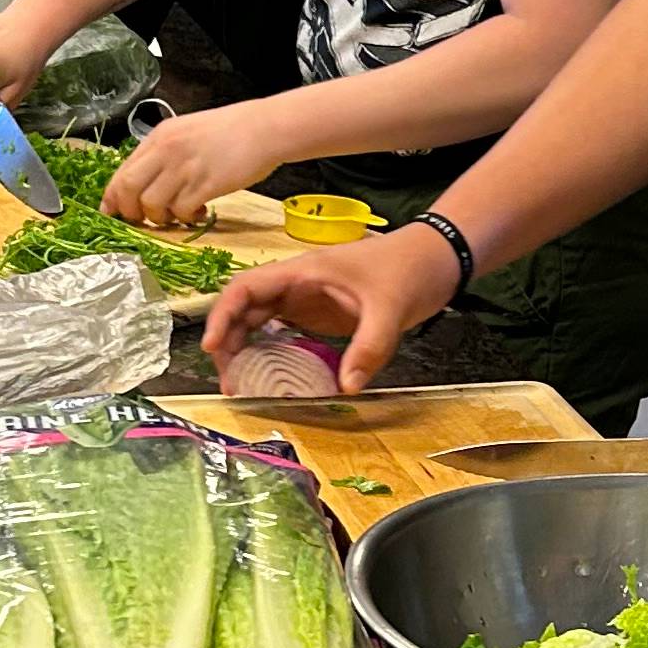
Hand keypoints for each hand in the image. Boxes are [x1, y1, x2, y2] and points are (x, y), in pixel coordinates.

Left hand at [105, 100, 296, 228]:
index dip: (113, 198)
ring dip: (160, 218)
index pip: (121, 172)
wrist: (265, 128)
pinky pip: (181, 211)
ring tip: (177, 215)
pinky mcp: (205, 184)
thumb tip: (143, 184)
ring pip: (151, 204)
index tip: (113, 213)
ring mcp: (185, 167)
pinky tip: (198, 212)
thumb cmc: (230, 131)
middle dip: (130, 212)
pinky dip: (186, 218)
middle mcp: (166, 150)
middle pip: (128, 189)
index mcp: (159, 137)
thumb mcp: (187, 133)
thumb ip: (163, 154)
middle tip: (143, 220)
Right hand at [206, 230, 458, 393]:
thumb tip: (346, 388)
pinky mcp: (316, 311)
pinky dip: (267, 351)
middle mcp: (296, 283)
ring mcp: (305, 297)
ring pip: (258, 320)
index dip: (222, 315)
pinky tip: (267, 376)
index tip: (212, 347)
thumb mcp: (392, 310)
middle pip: (243, 307)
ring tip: (242, 384)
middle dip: (227, 341)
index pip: (245, 288)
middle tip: (228, 381)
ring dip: (243, 349)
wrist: (435, 259)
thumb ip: (369, 348)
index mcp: (303, 271)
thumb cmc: (409, 270)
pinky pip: (280, 331)